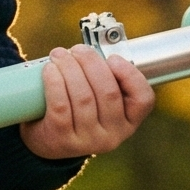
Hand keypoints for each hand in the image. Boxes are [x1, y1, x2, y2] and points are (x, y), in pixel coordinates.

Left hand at [20, 47, 154, 159]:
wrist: (46, 140)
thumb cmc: (75, 110)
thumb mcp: (98, 100)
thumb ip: (105, 78)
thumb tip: (95, 48)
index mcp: (128, 122)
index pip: (143, 99)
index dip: (130, 75)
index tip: (112, 57)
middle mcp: (112, 135)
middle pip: (108, 92)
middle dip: (91, 63)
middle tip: (78, 49)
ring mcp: (88, 141)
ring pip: (83, 97)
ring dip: (69, 68)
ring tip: (59, 55)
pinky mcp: (62, 140)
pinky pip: (60, 105)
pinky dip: (54, 82)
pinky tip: (49, 69)